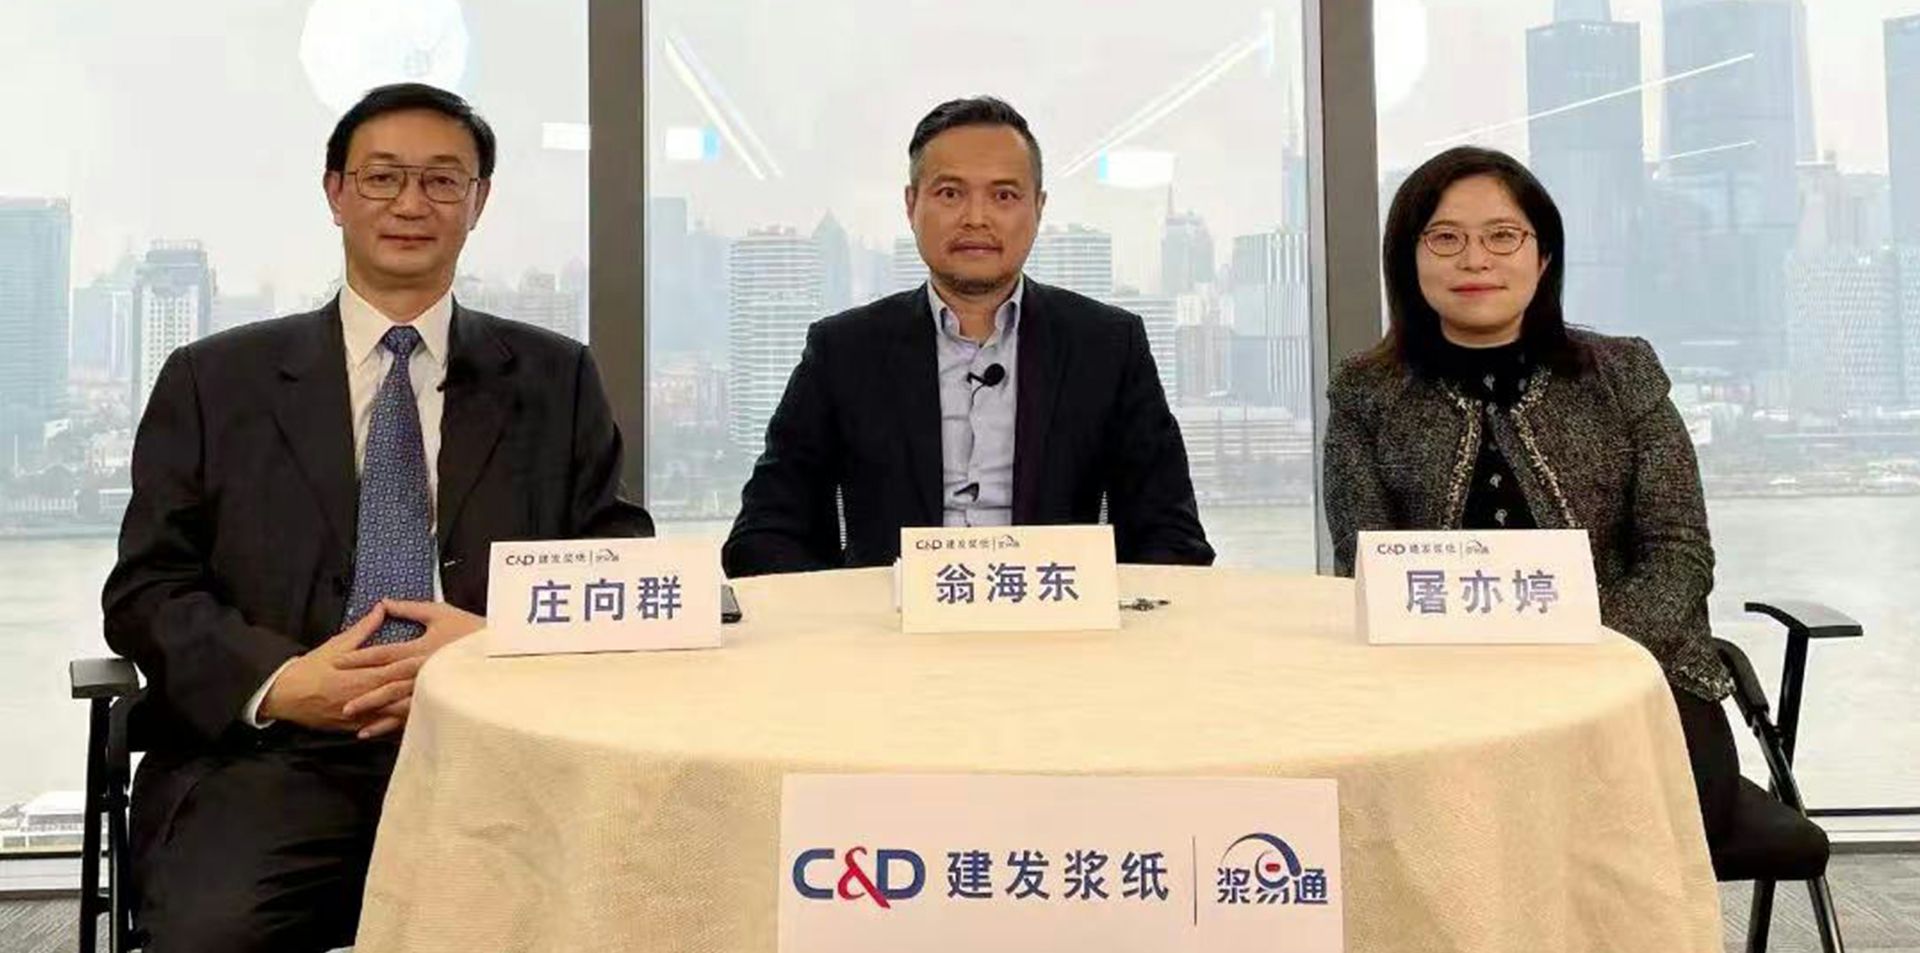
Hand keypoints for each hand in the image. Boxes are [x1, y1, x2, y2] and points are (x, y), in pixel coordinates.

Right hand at [259, 605, 428, 732]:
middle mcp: (364, 697)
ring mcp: (361, 715)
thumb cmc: (312, 668)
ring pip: (394, 715)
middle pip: (400, 694)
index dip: (418, 665)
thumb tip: (382, 607)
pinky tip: (419, 726)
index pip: (396, 670)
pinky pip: (382, 729)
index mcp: (361, 675)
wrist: (286, 695)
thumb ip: (364, 629)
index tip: (440, 659)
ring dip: (416, 710)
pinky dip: (399, 728)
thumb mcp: (337, 645)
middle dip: (424, 690)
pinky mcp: (357, 727)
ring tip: (441, 706)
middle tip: (451, 684)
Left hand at [335, 600, 485, 738]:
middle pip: (386, 683)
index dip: (359, 659)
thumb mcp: (441, 613)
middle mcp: (422, 670)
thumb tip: (384, 602)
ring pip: (398, 703)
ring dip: (376, 713)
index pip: (383, 654)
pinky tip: (380, 733)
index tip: (338, 664)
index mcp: (419, 648)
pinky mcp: (441, 700)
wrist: (502, 650)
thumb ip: (411, 609)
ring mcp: (431, 688)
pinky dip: (396, 725)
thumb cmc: (471, 630)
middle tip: (340, 704)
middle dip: (362, 693)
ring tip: (355, 722)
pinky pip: (415, 715)